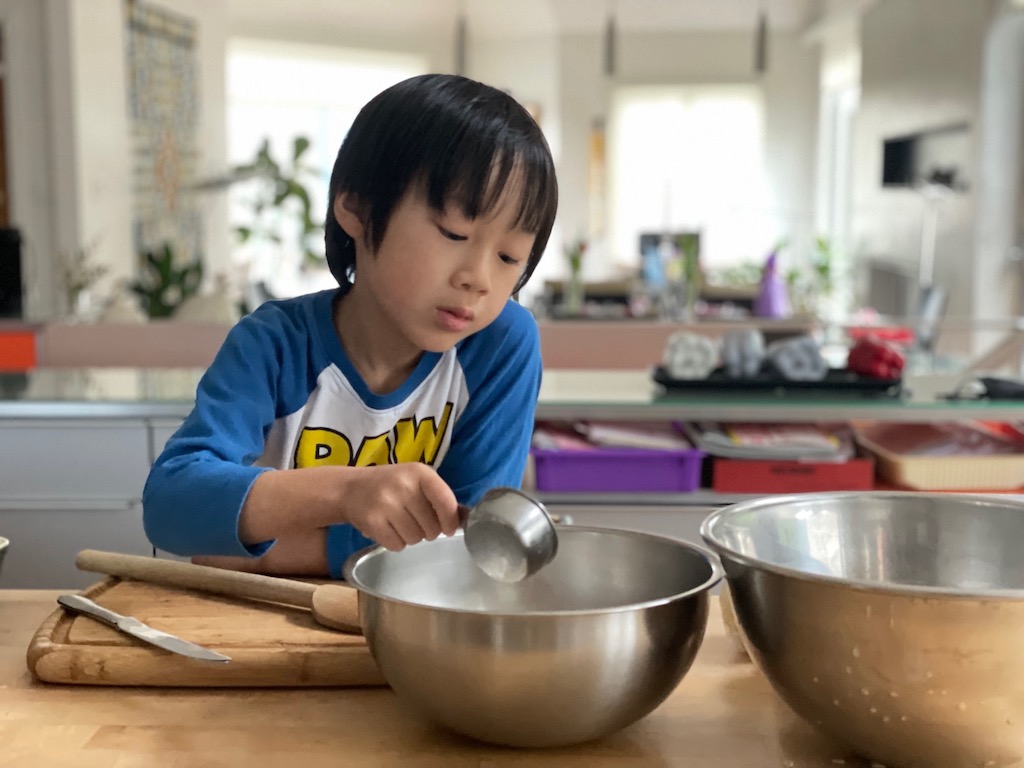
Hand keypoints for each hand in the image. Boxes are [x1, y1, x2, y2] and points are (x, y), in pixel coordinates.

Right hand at [343, 463, 459, 550]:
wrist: (349, 488)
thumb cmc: (391, 486)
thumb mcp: (416, 482)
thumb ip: (440, 497)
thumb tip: (466, 518)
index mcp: (420, 473)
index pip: (446, 501)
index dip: (450, 521)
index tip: (448, 529)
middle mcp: (403, 485)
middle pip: (432, 527)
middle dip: (427, 530)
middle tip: (413, 521)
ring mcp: (386, 503)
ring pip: (415, 539)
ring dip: (411, 537)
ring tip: (398, 523)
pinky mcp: (372, 521)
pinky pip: (397, 545)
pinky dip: (395, 543)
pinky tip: (387, 529)